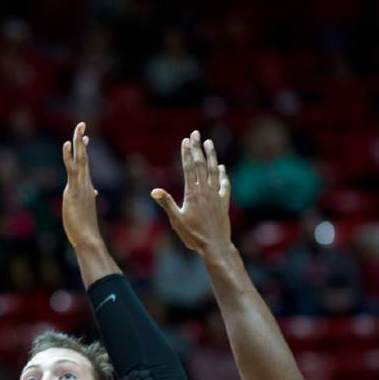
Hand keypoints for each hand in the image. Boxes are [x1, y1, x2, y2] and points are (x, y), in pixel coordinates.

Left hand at [62, 122, 101, 249]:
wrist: (88, 238)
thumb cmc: (85, 228)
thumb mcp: (84, 208)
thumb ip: (88, 198)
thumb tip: (93, 192)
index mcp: (87, 187)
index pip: (85, 165)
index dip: (84, 150)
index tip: (84, 138)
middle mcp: (86, 183)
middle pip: (84, 157)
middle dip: (82, 140)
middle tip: (82, 124)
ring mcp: (81, 186)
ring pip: (80, 159)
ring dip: (79, 142)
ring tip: (79, 127)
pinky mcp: (74, 191)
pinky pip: (72, 169)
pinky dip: (70, 155)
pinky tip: (67, 144)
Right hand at [151, 130, 231, 257]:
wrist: (215, 246)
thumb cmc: (193, 235)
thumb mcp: (176, 220)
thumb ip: (167, 204)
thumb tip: (154, 191)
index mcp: (192, 194)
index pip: (188, 168)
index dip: (186, 154)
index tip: (186, 140)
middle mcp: (205, 191)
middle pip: (201, 165)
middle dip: (197, 148)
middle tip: (196, 133)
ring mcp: (215, 196)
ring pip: (214, 171)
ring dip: (211, 156)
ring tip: (209, 142)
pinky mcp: (223, 203)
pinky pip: (224, 185)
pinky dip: (223, 174)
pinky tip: (221, 167)